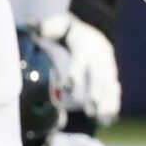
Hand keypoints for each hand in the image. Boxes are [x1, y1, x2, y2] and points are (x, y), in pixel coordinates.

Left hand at [36, 12, 121, 126]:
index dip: (75, 73)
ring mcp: (108, 66)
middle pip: (99, 76)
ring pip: (110, 85)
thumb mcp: (56, 26)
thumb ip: (45, 28)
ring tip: (102, 120)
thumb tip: (30, 25)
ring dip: (108, 102)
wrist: (94, 30)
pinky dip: (113, 104)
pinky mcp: (111, 76)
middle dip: (96, 92)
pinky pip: (114, 90)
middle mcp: (99, 57)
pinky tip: (109, 119)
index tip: (67, 88)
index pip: (80, 60)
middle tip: (90, 109)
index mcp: (84, 45)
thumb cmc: (67, 31)